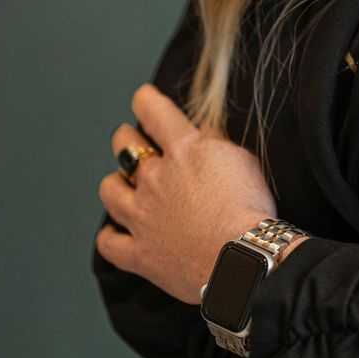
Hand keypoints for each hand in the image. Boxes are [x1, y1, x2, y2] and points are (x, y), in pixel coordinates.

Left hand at [96, 82, 276, 303]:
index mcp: (183, 151)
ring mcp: (142, 217)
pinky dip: (110, 236)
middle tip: (134, 142)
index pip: (153, 111)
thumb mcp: (243, 161)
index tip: (143, 98)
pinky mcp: (140, 254)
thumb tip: (202, 133)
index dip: (145, 99)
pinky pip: (108, 244)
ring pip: (109, 190)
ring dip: (115, 183)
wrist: (243, 259)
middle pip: (124, 146)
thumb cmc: (250, 209)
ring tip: (125, 185)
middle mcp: (155, 179)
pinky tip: (117, 231)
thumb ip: (216, 143)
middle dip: (127, 138)